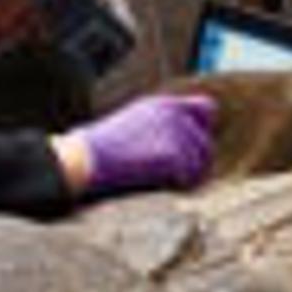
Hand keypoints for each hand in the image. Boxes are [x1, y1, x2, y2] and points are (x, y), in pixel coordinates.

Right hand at [62, 91, 216, 198]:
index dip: (201, 134)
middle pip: (206, 146)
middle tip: (169, 178)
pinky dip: (174, 188)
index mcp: (163, 104)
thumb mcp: (133, 124)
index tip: (191, 153)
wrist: (84, 159)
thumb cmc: (98, 150)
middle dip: (194, 165)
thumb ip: (161, 128)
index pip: (207, 110)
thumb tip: (182, 146)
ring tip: (156, 181)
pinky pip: (188, 179)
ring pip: (200, 166)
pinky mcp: (174, 154)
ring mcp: (176, 133)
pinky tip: (153, 183)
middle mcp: (174, 113)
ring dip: (184, 180)